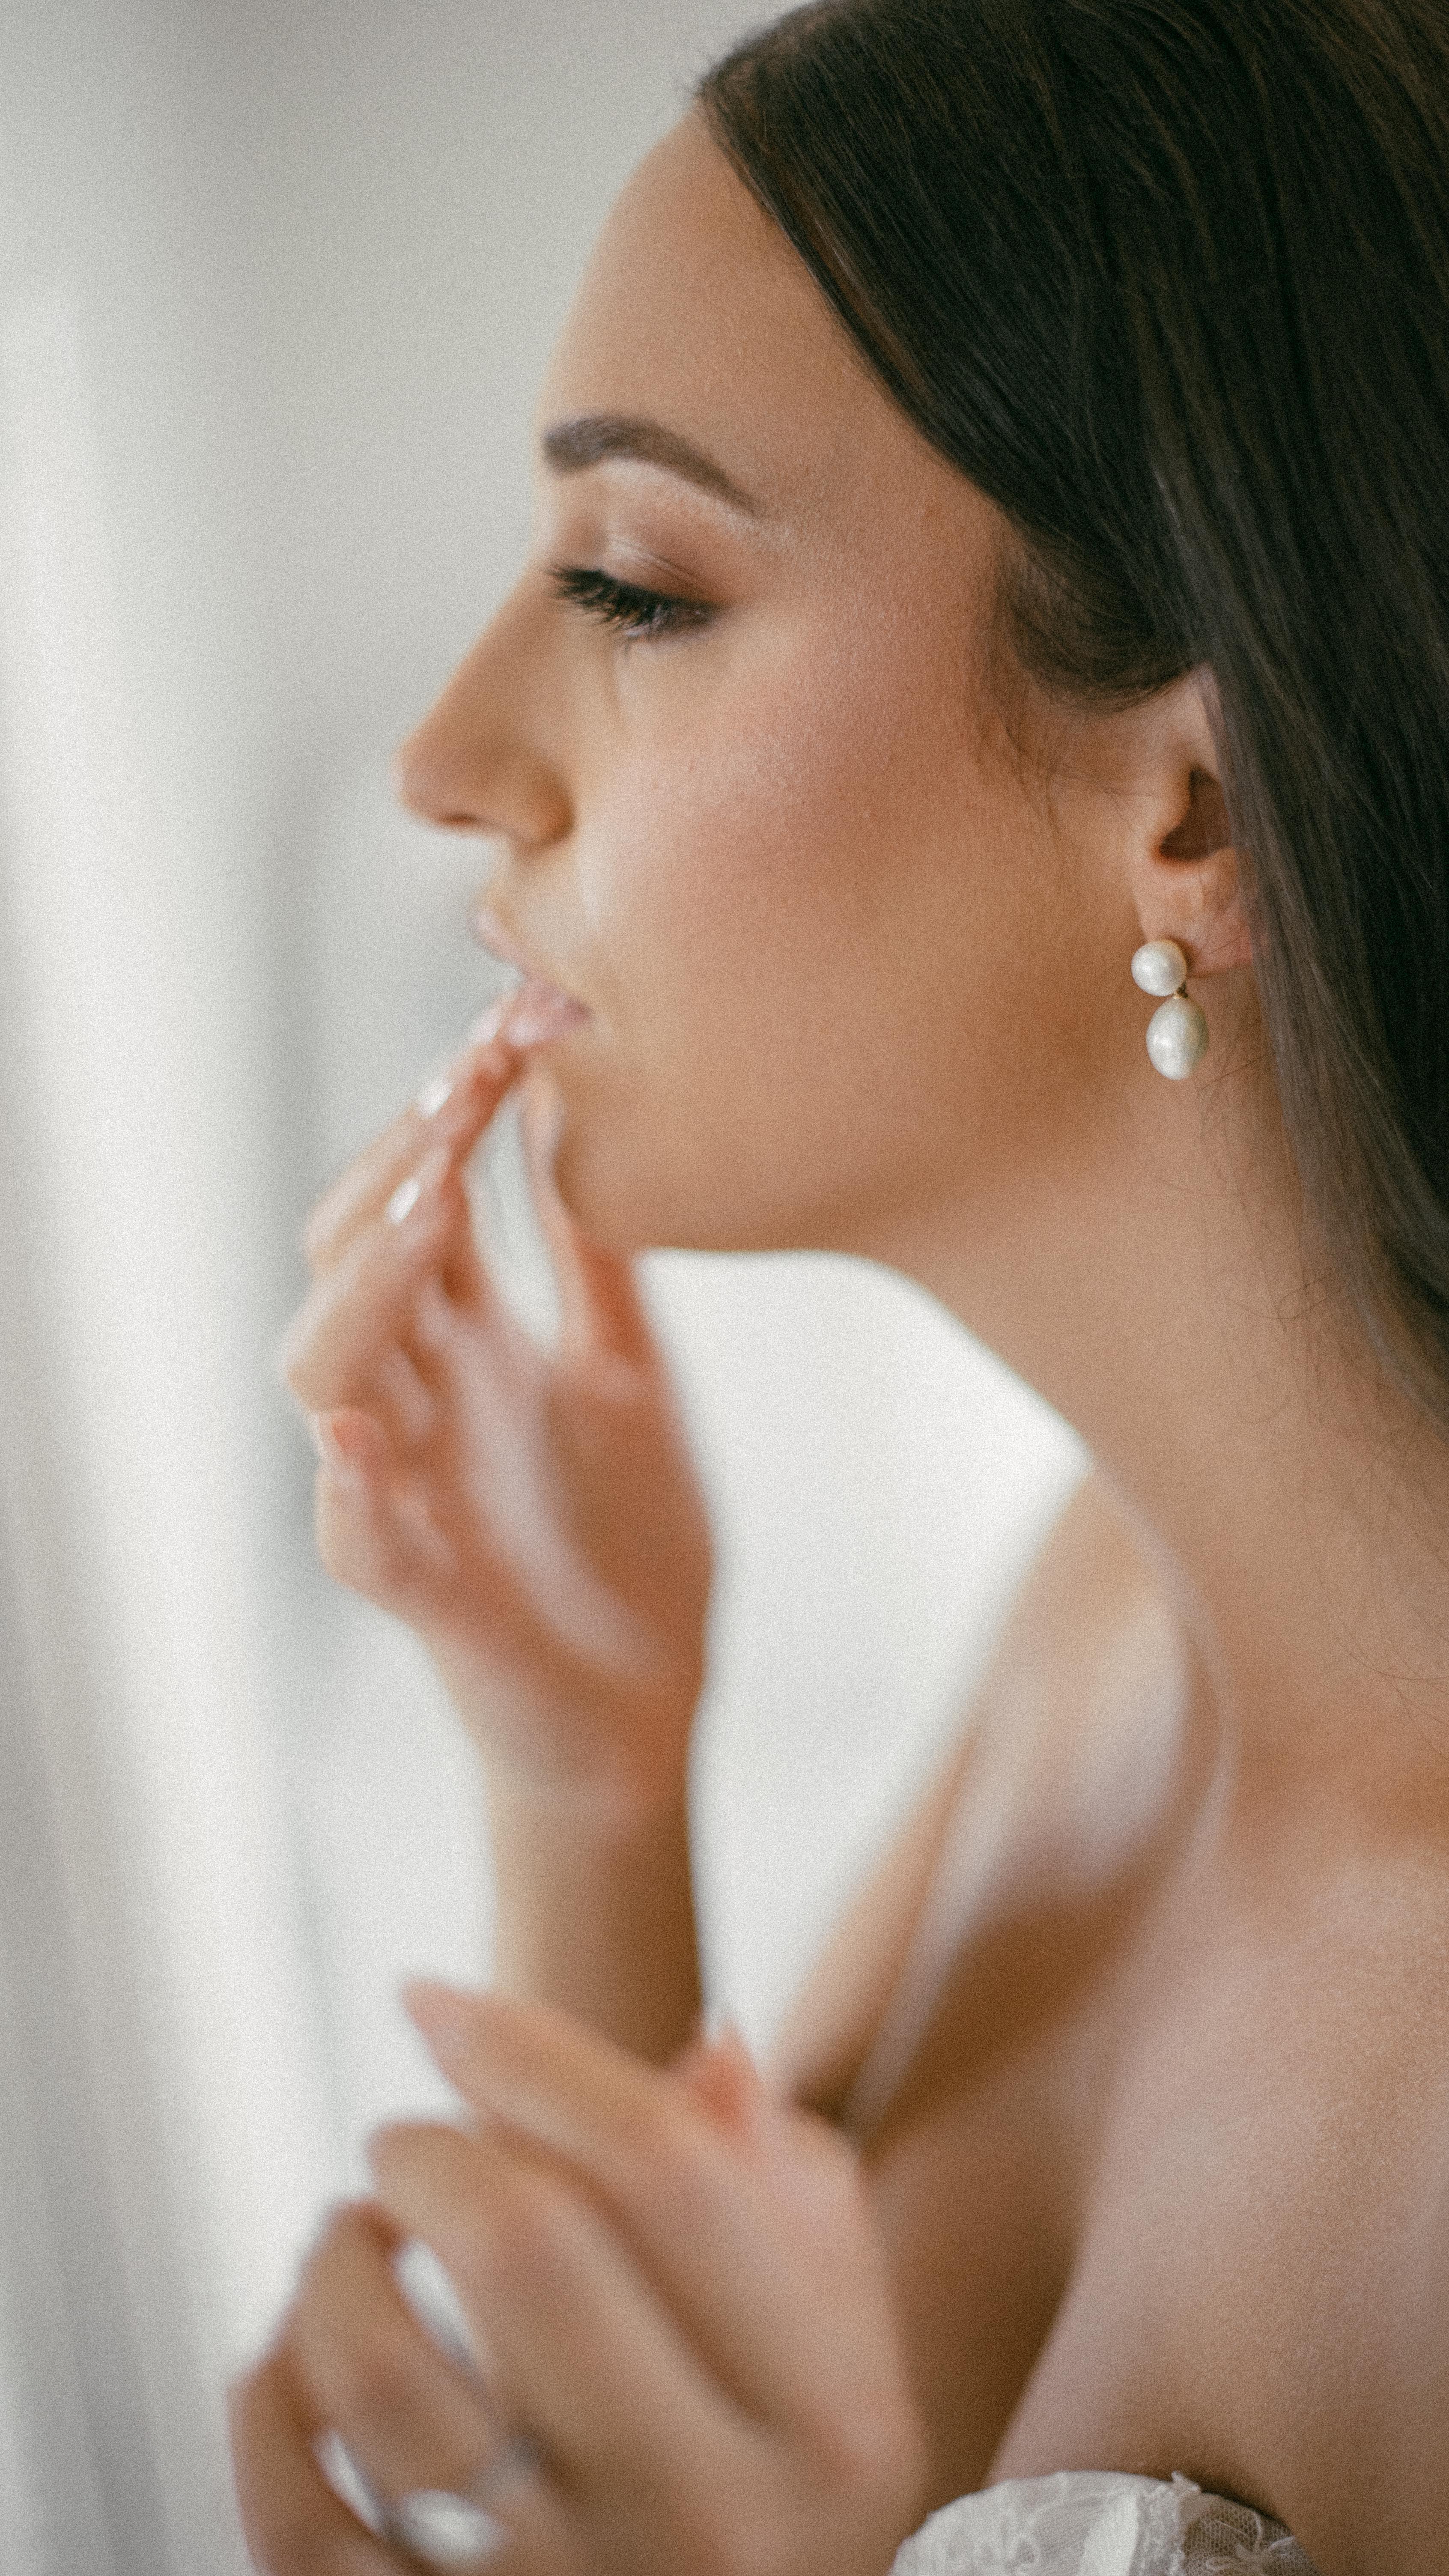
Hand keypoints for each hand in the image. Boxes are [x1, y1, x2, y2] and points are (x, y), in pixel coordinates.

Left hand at [229, 1989, 928, 2575]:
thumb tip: (708, 2050)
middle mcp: (711, 2523)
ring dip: (336, 2267)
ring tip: (355, 2233)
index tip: (434, 2001)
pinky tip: (294, 2349)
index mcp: (827, 2423)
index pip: (671, 2169)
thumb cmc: (770, 2473)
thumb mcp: (831, 2343)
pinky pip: (294, 2518)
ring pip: (387, 2381)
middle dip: (432, 2148)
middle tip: (408, 2137)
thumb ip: (785, 2192)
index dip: (533, 2050)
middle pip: (529, 2248)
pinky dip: (267, 2402)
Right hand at [279, 1006, 712, 1806]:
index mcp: (465, 1348)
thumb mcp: (628, 1370)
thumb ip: (592, 1259)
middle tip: (469, 1088)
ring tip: (428, 1212)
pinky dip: (353, 1482)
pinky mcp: (424, 1593)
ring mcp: (408, 1493)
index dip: (445, 1117)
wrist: (655, 1708)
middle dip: (399, 1168)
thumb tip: (576, 1110)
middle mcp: (418, 1403)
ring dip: (366, 1288)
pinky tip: (366, 1430)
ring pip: (325, 1373)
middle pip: (347, 1261)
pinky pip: (357, 1535)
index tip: (510, 1030)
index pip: (414, 1204)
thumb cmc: (632, 1543)